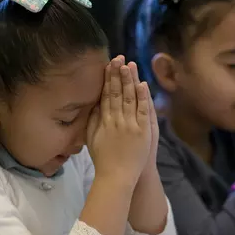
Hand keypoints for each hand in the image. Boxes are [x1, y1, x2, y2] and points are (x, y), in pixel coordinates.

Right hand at [87, 56, 151, 185]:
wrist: (116, 177)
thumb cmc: (103, 159)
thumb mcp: (91, 138)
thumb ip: (92, 120)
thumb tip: (93, 103)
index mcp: (103, 120)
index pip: (106, 94)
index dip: (108, 78)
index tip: (109, 64)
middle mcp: (116, 119)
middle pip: (117, 92)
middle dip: (118, 74)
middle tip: (119, 58)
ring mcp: (130, 125)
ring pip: (130, 98)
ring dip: (130, 81)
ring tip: (130, 65)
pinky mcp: (142, 131)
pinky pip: (143, 111)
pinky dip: (143, 97)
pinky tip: (143, 84)